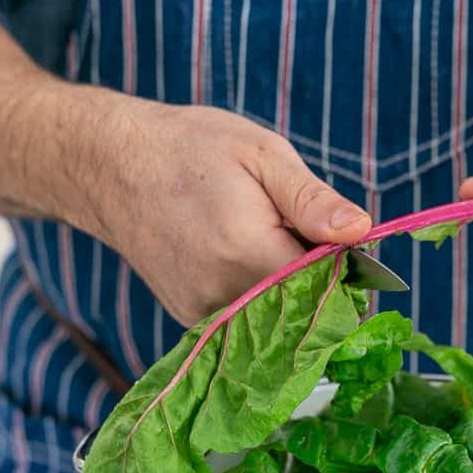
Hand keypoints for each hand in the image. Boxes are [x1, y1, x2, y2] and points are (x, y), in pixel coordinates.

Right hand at [0, 29, 370, 324]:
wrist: (109, 166)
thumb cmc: (190, 149)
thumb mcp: (262, 155)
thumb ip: (313, 200)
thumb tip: (362, 232)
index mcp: (251, 254)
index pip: (329, 286)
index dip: (347, 271)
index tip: (342, 246)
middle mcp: (226, 297)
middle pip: (303, 311)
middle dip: (319, 284)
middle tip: (300, 237)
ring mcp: (205, 315)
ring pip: (274, 322)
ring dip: (288, 294)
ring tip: (265, 243)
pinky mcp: (191, 321)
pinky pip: (246, 323)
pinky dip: (259, 301)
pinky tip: (245, 263)